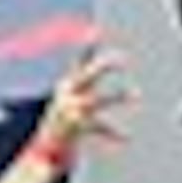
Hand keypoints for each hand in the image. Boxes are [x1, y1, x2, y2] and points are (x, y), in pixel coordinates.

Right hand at [39, 47, 131, 162]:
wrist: (43, 149)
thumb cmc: (62, 118)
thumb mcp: (68, 94)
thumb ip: (80, 74)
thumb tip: (91, 43)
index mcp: (66, 86)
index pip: (79, 63)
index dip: (88, 48)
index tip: (96, 33)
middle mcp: (68, 95)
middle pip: (88, 75)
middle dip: (104, 66)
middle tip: (124, 59)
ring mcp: (73, 110)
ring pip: (99, 100)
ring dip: (118, 96)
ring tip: (137, 93)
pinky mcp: (78, 127)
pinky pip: (101, 127)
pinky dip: (114, 132)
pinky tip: (128, 137)